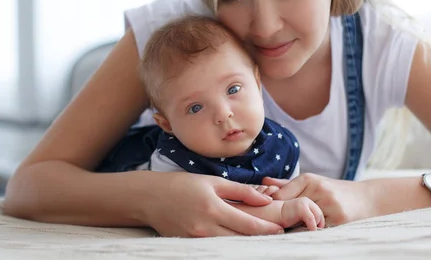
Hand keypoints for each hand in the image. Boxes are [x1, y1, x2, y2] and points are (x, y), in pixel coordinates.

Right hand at [143, 172, 284, 236]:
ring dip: (245, 245)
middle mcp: (205, 228)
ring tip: (261, 240)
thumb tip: (266, 198)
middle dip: (259, 240)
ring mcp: (196, 240)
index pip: (246, 225)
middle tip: (276, 237)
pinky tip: (239, 242)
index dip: (265, 229)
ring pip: (229, 248)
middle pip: (240, 241)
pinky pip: (215, 249)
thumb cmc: (183, 185)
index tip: (280, 230)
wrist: (150, 198)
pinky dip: (228, 247)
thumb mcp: (213, 181)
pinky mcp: (189, 246)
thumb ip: (241, 191)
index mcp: (213, 208)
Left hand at [263, 173, 374, 226]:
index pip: (282, 194)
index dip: (272, 205)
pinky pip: (318, 231)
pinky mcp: (339, 220)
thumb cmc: (336, 191)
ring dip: (295, 228)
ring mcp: (330, 205)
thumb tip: (264, 181)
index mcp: (312, 180)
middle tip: (270, 226)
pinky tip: (306, 236)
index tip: (264, 212)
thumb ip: (289, 185)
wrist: (368, 199)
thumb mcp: (314, 183)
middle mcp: (320, 190)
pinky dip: (310, 234)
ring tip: (286, 232)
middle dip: (281, 218)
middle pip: (291, 208)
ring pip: (303, 222)